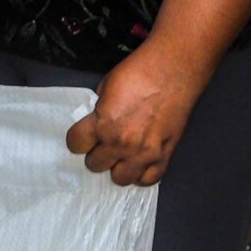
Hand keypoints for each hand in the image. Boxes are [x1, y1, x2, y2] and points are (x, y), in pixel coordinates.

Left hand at [68, 43, 208, 186]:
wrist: (174, 71)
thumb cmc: (140, 72)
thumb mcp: (106, 87)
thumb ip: (99, 110)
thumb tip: (97, 120)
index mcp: (103, 124)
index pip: (76, 144)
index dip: (78, 139)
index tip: (83, 137)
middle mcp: (121, 143)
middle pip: (96, 164)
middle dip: (96, 154)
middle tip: (103, 144)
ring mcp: (144, 153)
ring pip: (120, 178)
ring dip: (117, 167)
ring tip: (121, 155)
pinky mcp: (165, 156)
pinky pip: (148, 179)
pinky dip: (142, 173)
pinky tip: (139, 162)